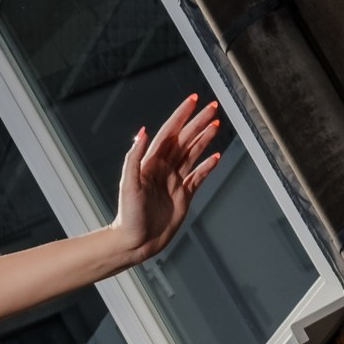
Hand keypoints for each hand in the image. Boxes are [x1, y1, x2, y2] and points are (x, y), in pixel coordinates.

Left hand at [113, 95, 220, 262]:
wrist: (134, 243)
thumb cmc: (128, 217)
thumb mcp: (128, 185)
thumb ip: (134, 158)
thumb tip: (142, 133)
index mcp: (151, 164)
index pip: (169, 133)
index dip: (181, 115)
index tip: (192, 100)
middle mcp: (163, 170)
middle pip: (184, 140)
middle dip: (198, 123)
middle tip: (213, 107)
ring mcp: (174, 182)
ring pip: (192, 154)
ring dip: (204, 139)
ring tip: (215, 125)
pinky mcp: (182, 196)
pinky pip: (197, 177)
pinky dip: (207, 167)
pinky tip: (215, 157)